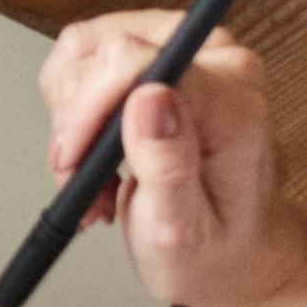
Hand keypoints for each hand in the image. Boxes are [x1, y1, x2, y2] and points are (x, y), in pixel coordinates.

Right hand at [32, 18, 306, 306]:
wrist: (233, 255)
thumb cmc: (215, 249)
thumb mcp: (183, 230)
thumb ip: (168, 165)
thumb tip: (151, 97)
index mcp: (232, 101)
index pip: (133, 60)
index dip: (89, 109)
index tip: (74, 160)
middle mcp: (215, 61)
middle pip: (104, 52)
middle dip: (77, 122)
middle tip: (82, 179)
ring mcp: (184, 52)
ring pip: (83, 54)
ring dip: (73, 121)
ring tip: (93, 175)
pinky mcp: (154, 53)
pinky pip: (83, 60)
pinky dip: (75, 113)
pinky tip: (95, 153)